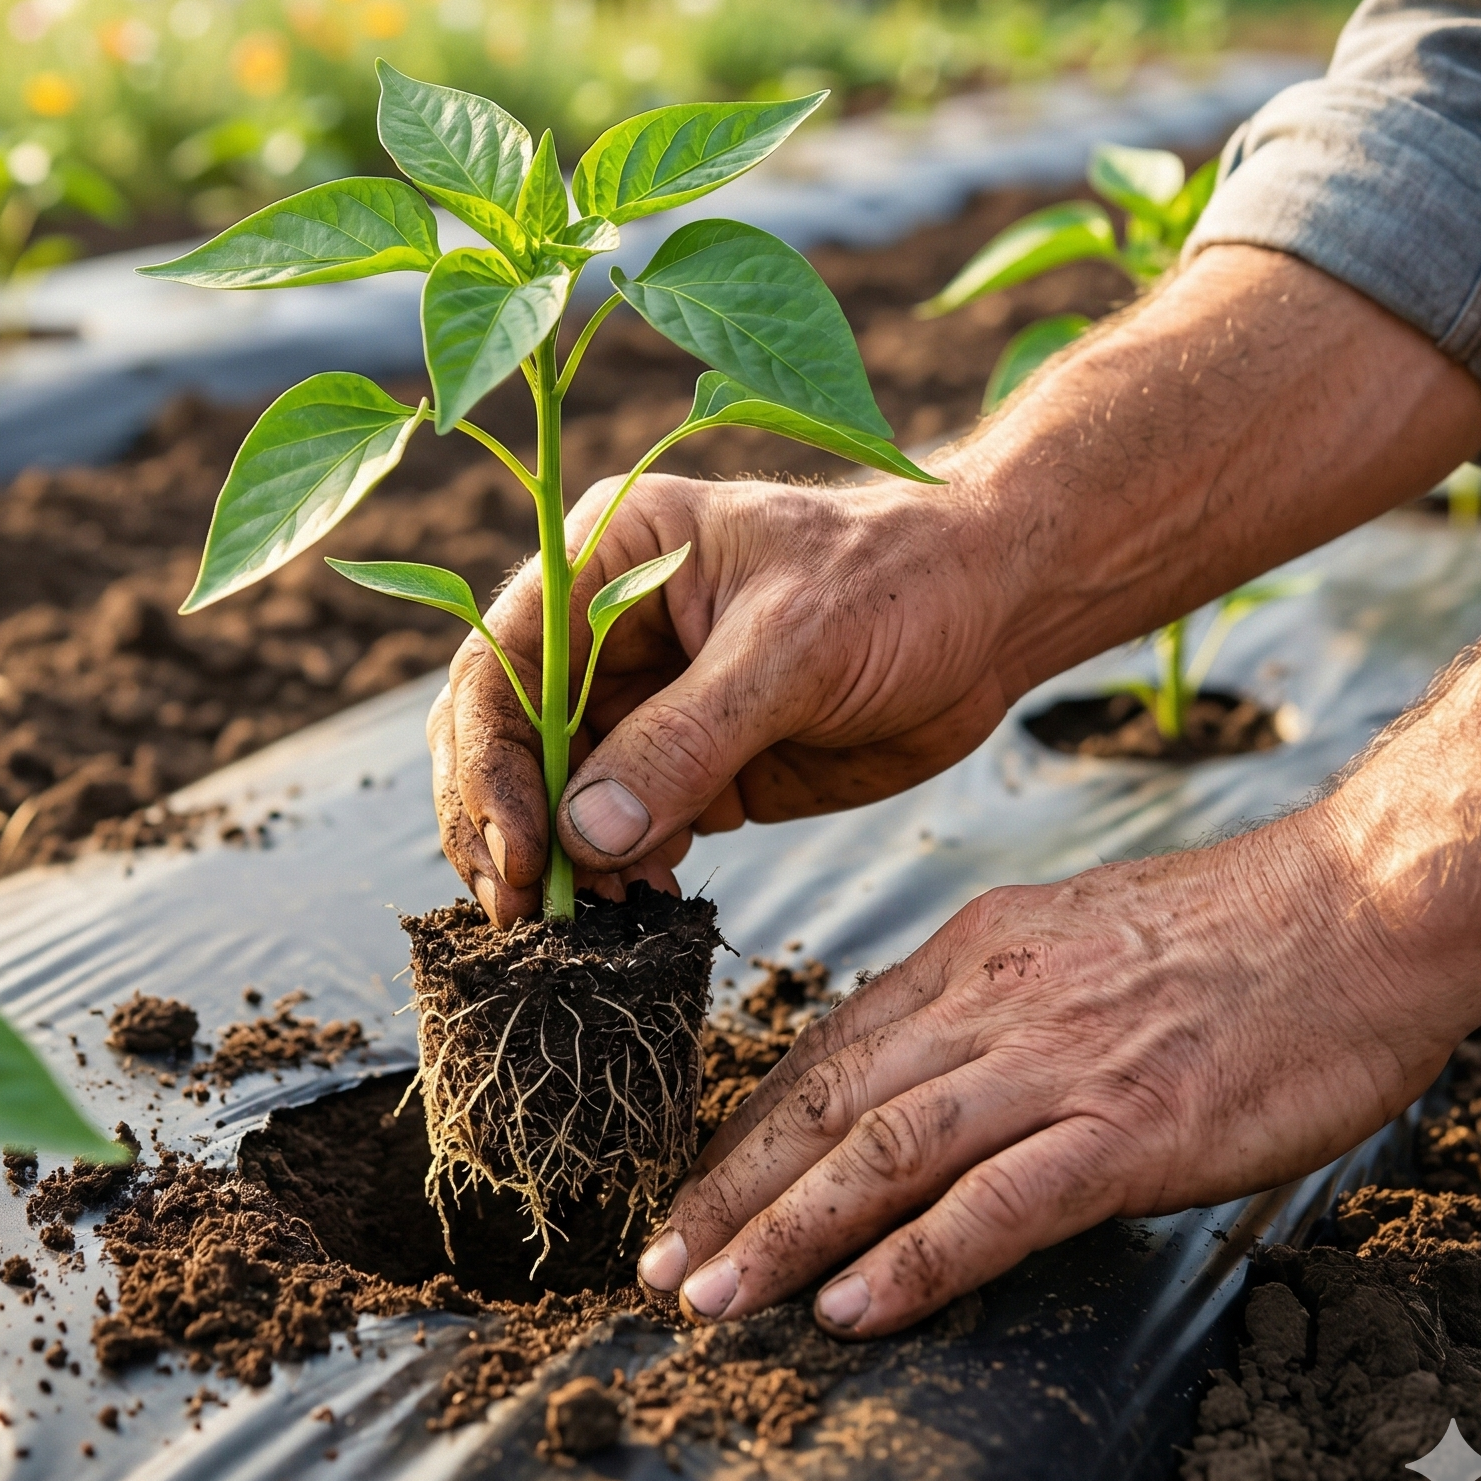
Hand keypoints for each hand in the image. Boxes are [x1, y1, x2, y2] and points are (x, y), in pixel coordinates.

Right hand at [430, 470, 1014, 924]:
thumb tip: (584, 836)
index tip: (520, 854)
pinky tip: (642, 902)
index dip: (489, 763)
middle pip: (503, 735)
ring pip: (552, 794)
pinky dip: (614, 874)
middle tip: (525, 913)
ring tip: (592, 921)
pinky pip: (618, 828)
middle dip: (501, 825)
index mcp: (603, 559)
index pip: (498, 663)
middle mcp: (601, 629)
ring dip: (556, 863)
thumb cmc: (897, 586)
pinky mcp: (685, 763)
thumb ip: (687, 739)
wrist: (992, 613)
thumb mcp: (792, 649)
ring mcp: (640, 700)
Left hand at [634, 817, 1450, 1335]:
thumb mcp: (1072, 935)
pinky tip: (852, 1306)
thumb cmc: (1231, 932)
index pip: (829, 1049)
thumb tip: (924, 1061)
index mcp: (973, 955)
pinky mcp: (1130, 1125)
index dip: (750, 1126)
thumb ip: (991, 999)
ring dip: (786, 1231)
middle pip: (829, 1101)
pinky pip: (999, 1201)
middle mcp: (991, 1003)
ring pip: (884, 1151)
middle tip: (660, 1261)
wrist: (1359, 908)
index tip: (694, 1186)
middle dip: (732, 1187)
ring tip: (711, 1297)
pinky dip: (916, 1259)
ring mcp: (1057, 1063)